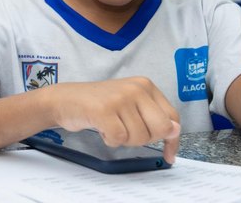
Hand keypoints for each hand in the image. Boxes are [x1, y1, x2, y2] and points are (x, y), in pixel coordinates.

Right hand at [52, 77, 180, 162]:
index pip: (172, 117)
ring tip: (112, 126)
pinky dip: (110, 140)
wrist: (65, 99)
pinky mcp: (104, 110)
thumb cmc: (100, 104)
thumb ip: (153, 116)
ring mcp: (120, 98)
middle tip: (128, 132)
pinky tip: (102, 128)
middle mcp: (136, 88)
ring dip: (124, 140)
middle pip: (159, 129)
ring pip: (139, 137)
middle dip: (145, 139)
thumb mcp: (130, 105)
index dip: (172, 140)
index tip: (168, 154)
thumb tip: (175, 131)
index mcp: (145, 85)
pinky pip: (119, 139)